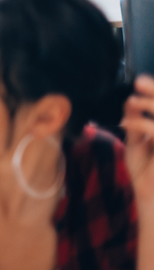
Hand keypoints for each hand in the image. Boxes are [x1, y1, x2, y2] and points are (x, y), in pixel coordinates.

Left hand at [123, 74, 153, 217]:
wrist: (151, 197)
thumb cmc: (145, 171)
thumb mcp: (137, 143)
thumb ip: (134, 122)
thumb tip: (130, 100)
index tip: (140, 81)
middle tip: (139, 82)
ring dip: (148, 105)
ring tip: (131, 102)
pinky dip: (141, 123)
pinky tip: (127, 124)